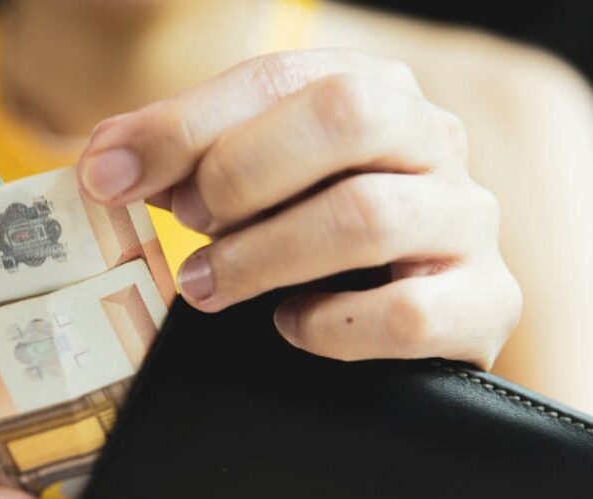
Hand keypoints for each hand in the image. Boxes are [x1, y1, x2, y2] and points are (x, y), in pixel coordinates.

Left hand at [78, 49, 520, 368]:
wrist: (407, 323)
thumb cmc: (312, 244)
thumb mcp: (251, 186)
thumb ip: (186, 162)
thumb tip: (104, 162)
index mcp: (374, 91)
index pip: (277, 78)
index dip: (183, 126)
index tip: (108, 177)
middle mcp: (434, 139)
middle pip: (346, 115)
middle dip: (242, 173)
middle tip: (187, 225)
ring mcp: (469, 220)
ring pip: (369, 215)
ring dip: (264, 255)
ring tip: (206, 287)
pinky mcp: (487, 303)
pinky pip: (410, 313)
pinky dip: (331, 326)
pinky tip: (293, 327)